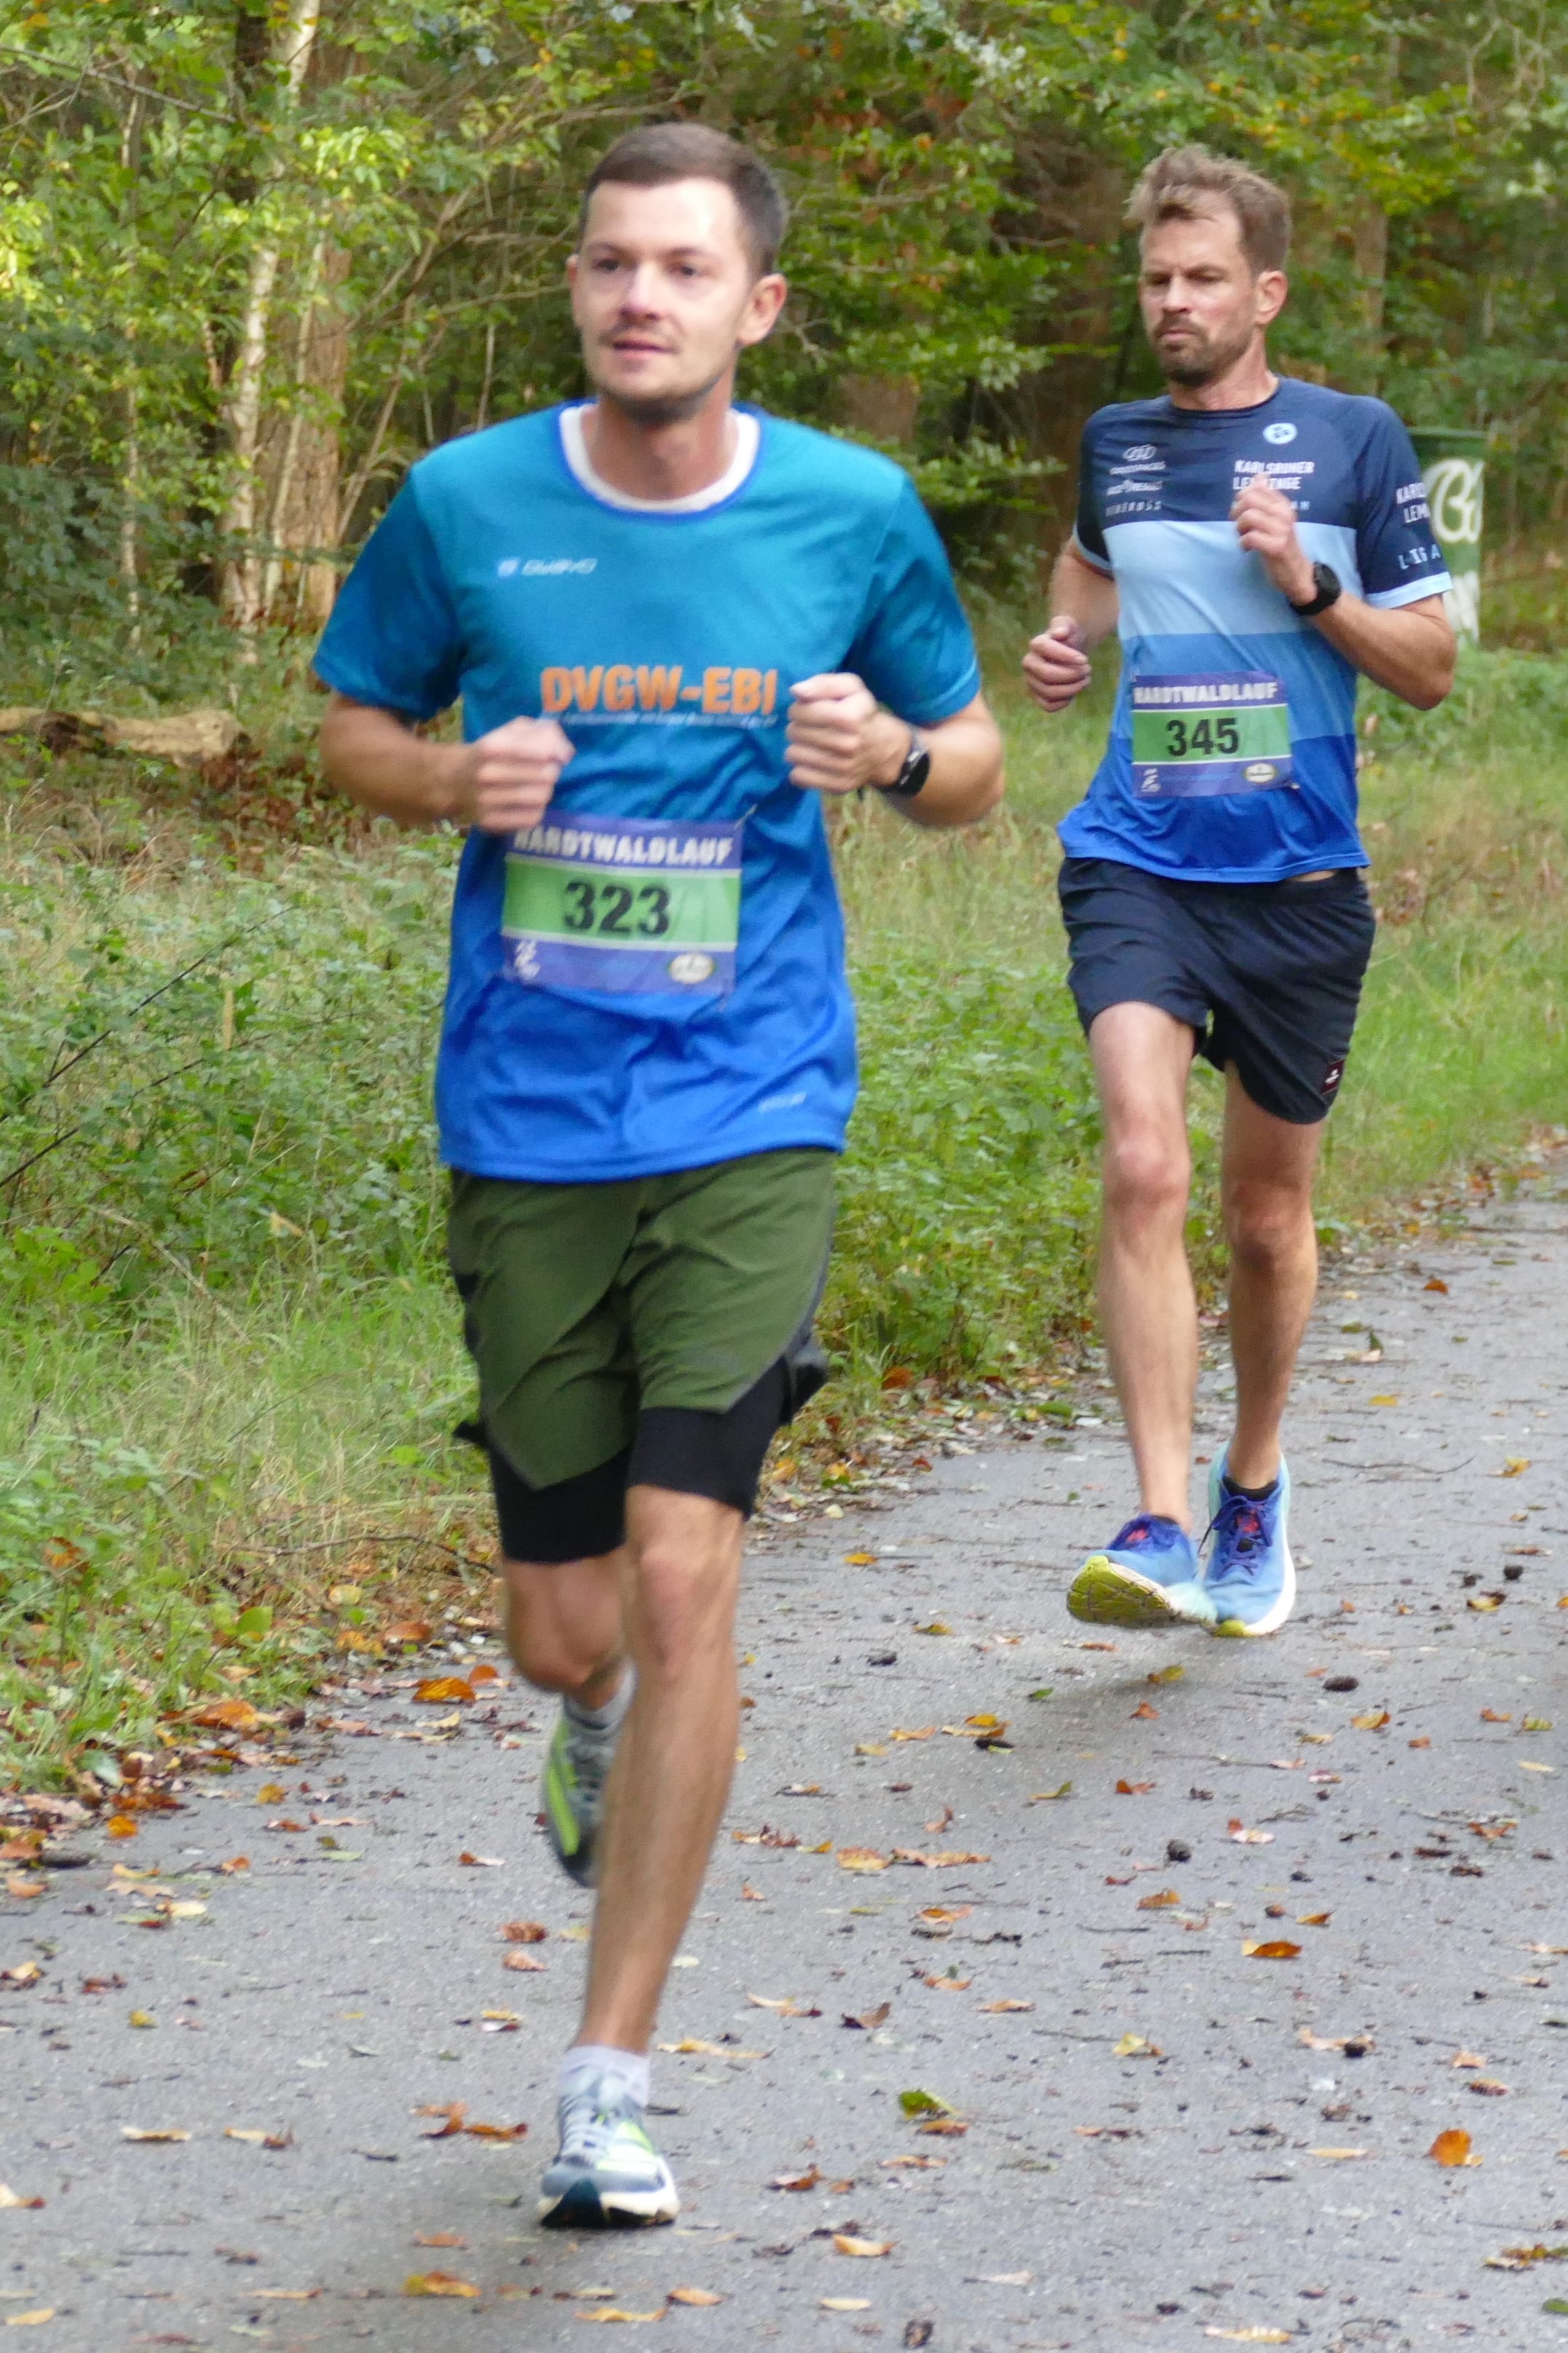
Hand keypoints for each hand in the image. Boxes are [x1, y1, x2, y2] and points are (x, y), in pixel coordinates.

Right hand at [452, 715, 574, 834]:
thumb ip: (542, 732)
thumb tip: (565, 752)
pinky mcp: (490, 822)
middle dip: (552, 771)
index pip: (544, 751)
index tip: (559, 755)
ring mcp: (487, 800)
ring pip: (542, 797)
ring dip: (545, 791)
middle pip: (547, 775)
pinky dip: (536, 810)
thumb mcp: (511, 731)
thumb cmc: (492, 753)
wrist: (454, 780)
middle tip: (543, 771)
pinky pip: (532, 818)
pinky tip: (527, 804)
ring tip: (535, 786)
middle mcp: (487, 774)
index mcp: (491, 747)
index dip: (558, 753)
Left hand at [786, 673, 904, 795]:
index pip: (800, 712)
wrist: (884, 749)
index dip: (798, 709)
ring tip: (811, 744)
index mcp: (849, 717)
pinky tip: (812, 761)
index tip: (807, 711)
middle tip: (810, 728)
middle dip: (798, 727)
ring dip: (798, 747)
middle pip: (794, 733)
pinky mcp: (837, 786)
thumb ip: (823, 684)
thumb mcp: (850, 688)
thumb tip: (796, 691)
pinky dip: (801, 768)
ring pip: (793, 755)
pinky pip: (798, 777)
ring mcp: (842, 768)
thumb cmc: (861, 713)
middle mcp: (847, 744)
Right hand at [1022, 616, 1091, 712]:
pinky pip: (1048, 706)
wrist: (1068, 651)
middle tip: (1088, 670)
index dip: (1066, 656)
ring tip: (1086, 680)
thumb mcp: (1068, 626)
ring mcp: (1031, 682)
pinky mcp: (1037, 696)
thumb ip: (1064, 626)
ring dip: (1072, 689)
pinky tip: (1074, 692)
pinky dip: (1064, 702)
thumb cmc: (1068, 638)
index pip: (1046, 649)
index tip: (1085, 660)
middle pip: (1048, 675)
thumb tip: (1060, 633)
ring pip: (1049, 692)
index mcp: (1036, 644)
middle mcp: (1029, 664)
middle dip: (1071, 675)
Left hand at [1231, 476, 1315, 605]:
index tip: (1242, 510)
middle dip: (1236, 511)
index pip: (1258, 487)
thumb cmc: (1281, 544)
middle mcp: (1284, 513)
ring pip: (1248, 516)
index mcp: (1283, 504)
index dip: (1242, 496)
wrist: (1297, 572)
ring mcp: (1281, 529)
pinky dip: (1243, 543)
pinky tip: (1247, 549)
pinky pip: (1250, 537)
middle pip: (1249, 499)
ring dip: (1239, 528)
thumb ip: (1266, 499)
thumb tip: (1259, 476)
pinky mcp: (1276, 546)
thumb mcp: (1275, 518)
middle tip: (1239, 525)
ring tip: (1243, 537)